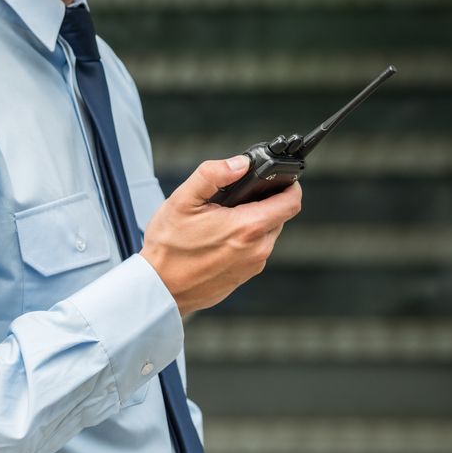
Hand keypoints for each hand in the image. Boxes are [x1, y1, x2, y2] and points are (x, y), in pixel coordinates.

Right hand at [139, 155, 301, 315]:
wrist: (159, 289)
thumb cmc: (168, 248)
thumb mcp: (183, 201)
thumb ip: (213, 174)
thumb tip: (240, 163)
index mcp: (248, 227)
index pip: (292, 202)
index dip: (290, 185)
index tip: (278, 179)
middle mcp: (258, 249)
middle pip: (278, 217)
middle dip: (262, 204)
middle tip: (234, 200)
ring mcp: (252, 266)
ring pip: (265, 235)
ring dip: (251, 224)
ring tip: (220, 222)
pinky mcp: (244, 277)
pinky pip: (253, 252)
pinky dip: (242, 242)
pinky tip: (216, 242)